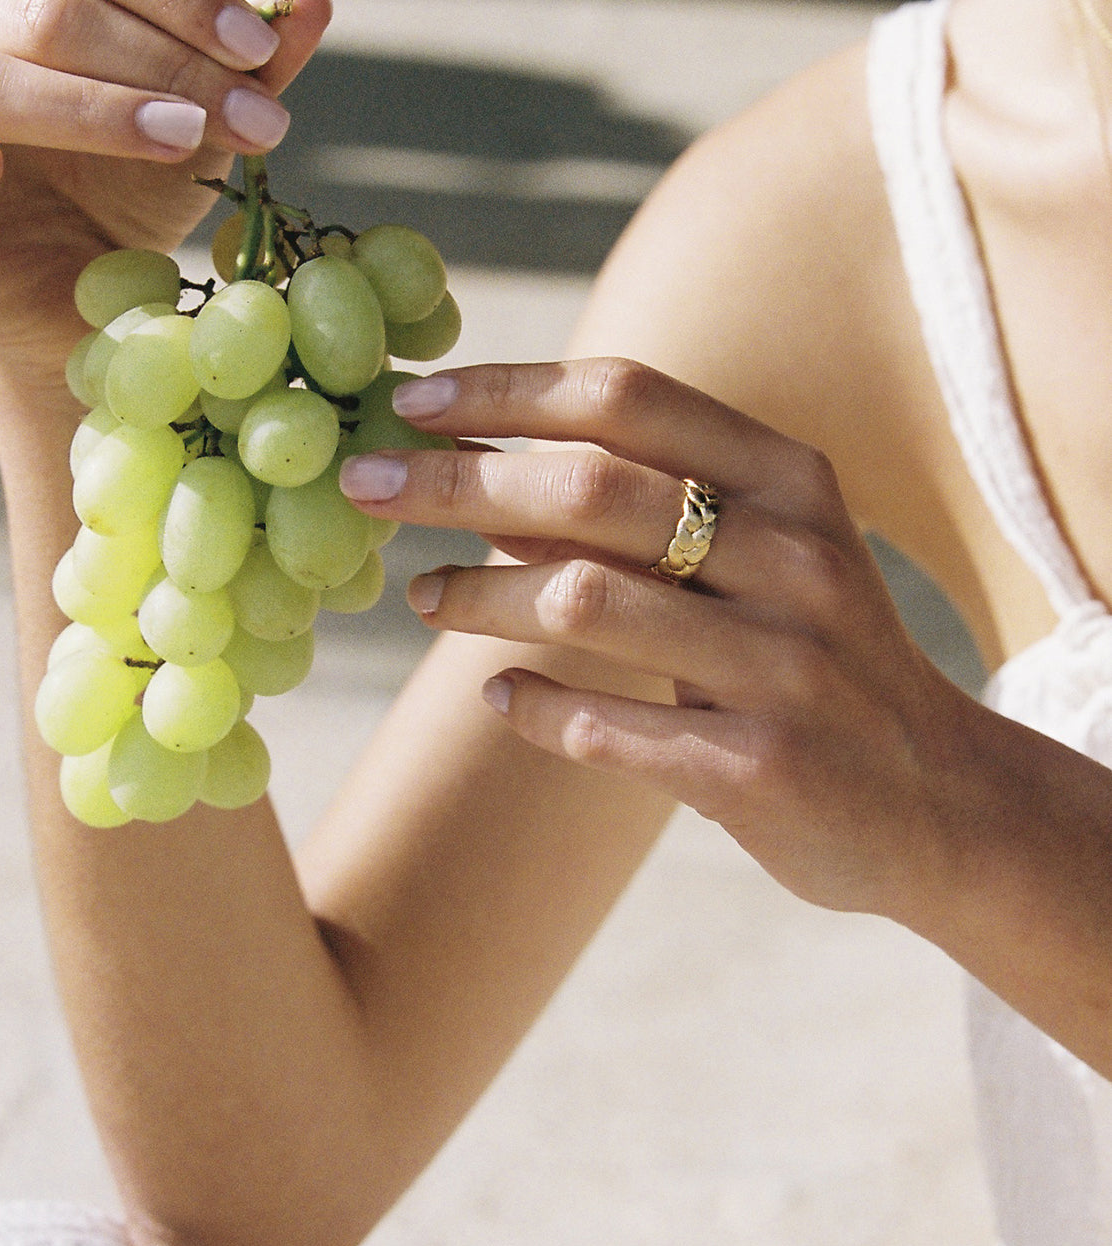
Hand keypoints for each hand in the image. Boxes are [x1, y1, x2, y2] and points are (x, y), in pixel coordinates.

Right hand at [0, 0, 328, 364]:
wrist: (75, 309)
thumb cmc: (121, 207)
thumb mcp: (192, 143)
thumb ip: (239, 74)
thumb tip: (312, 1)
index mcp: (15, 12)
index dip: (178, 0)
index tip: (260, 46)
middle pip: (40, 16)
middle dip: (158, 59)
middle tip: (247, 111)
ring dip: (83, 107)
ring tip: (178, 139)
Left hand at [338, 358, 982, 921]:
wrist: (938, 797)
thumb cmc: (818, 656)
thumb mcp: (760, 558)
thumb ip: (638, 517)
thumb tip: (483, 492)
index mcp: (790, 478)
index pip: (626, 398)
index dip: (505, 392)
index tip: (410, 404)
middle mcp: (793, 555)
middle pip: (588, 488)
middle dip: (454, 482)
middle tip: (362, 488)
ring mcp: (782, 663)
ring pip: (582, 602)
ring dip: (476, 599)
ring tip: (421, 602)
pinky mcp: (759, 766)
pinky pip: (607, 728)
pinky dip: (534, 708)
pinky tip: (498, 697)